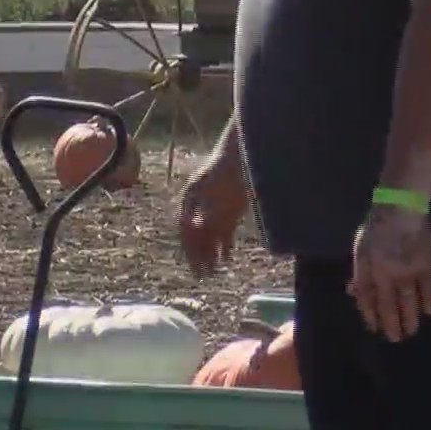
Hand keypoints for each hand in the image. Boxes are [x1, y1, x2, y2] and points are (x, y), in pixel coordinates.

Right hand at [177, 147, 249, 279]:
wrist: (245, 154)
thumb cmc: (226, 170)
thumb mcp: (215, 192)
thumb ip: (205, 210)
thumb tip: (193, 229)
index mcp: (189, 198)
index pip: (184, 230)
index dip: (189, 249)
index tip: (193, 265)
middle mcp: (200, 205)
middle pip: (196, 235)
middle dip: (199, 255)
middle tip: (203, 274)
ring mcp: (216, 207)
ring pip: (210, 235)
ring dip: (211, 252)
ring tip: (215, 270)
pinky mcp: (231, 209)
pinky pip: (225, 230)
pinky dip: (225, 244)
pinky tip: (228, 257)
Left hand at [349, 205, 430, 341]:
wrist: (401, 209)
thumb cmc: (376, 227)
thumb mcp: (360, 248)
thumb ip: (359, 272)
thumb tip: (353, 292)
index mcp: (368, 269)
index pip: (368, 299)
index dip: (370, 314)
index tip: (374, 328)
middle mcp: (386, 275)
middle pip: (388, 304)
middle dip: (391, 323)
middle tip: (395, 339)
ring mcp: (407, 271)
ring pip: (408, 300)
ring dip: (409, 318)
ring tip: (411, 332)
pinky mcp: (424, 264)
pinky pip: (427, 286)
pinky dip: (428, 300)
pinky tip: (429, 312)